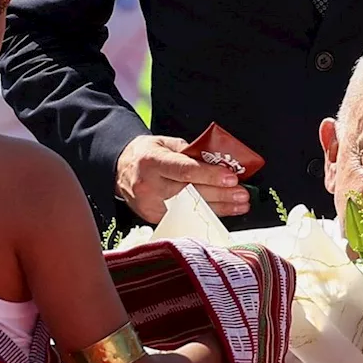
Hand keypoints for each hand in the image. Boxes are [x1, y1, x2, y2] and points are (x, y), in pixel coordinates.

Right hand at [115, 135, 249, 222]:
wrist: (120, 169)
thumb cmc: (147, 154)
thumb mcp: (165, 143)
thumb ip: (190, 152)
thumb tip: (219, 162)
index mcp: (151, 161)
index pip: (184, 170)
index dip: (209, 175)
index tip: (231, 177)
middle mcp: (148, 185)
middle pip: (190, 193)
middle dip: (220, 194)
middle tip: (242, 193)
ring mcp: (150, 205)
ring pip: (190, 209)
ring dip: (219, 208)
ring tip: (240, 204)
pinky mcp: (154, 218)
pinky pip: (185, 218)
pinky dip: (206, 215)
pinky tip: (224, 212)